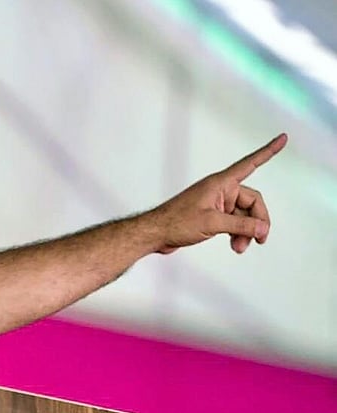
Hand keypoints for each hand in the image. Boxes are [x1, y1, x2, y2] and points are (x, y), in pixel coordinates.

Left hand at [149, 133, 286, 254]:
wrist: (155, 234)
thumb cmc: (177, 223)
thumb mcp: (212, 224)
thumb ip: (241, 225)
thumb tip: (263, 229)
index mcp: (220, 183)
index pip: (250, 164)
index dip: (268, 151)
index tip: (284, 137)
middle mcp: (220, 190)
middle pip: (253, 202)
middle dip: (257, 222)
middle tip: (260, 241)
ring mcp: (216, 203)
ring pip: (244, 215)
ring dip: (246, 232)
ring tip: (239, 248)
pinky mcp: (212, 216)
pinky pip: (234, 222)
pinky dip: (237, 234)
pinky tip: (235, 246)